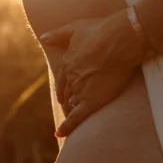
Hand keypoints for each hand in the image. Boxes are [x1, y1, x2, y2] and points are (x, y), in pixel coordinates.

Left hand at [40, 9, 147, 136]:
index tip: (62, 96)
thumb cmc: (101, 30)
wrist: (119, 40)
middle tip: (70, 108)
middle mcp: (71, 78)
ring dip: (71, 111)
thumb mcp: (75, 28)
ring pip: (73, 104)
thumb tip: (42, 38)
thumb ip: (58, 34)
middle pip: (67, 94)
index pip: (62, 80)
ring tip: (72, 119)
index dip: (62, 89)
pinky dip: (67, 127)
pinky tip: (60, 134)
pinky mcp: (92, 100)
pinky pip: (77, 117)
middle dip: (68, 100)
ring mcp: (81, 90)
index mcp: (68, 63)